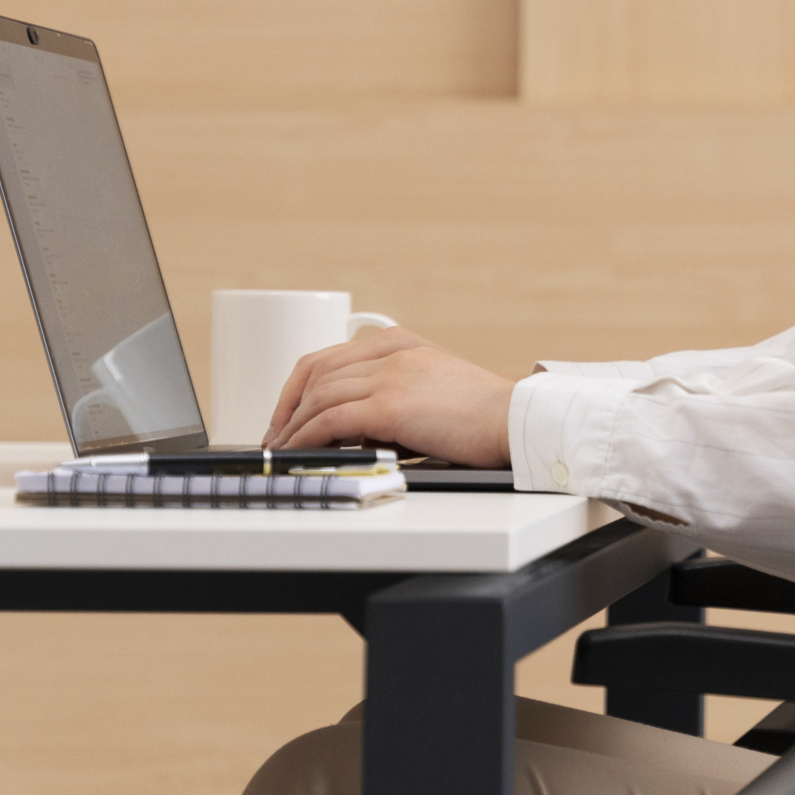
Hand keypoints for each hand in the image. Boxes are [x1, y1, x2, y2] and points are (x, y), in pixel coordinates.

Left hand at [263, 327, 514, 465]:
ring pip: (320, 395)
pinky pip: (332, 419)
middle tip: (276, 435)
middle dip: (288, 407)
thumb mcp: (433, 392)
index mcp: (401, 343)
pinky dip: (307, 436)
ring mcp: (390, 375)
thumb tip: (358, 432)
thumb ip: (394, 400)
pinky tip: (299, 451)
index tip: (288, 414)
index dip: (300, 387)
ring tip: (282, 449)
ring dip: (293, 426)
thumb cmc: (485, 417)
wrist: (518, 421)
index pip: (332, 358)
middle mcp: (392, 352)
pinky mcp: (391, 403)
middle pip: (317, 372)